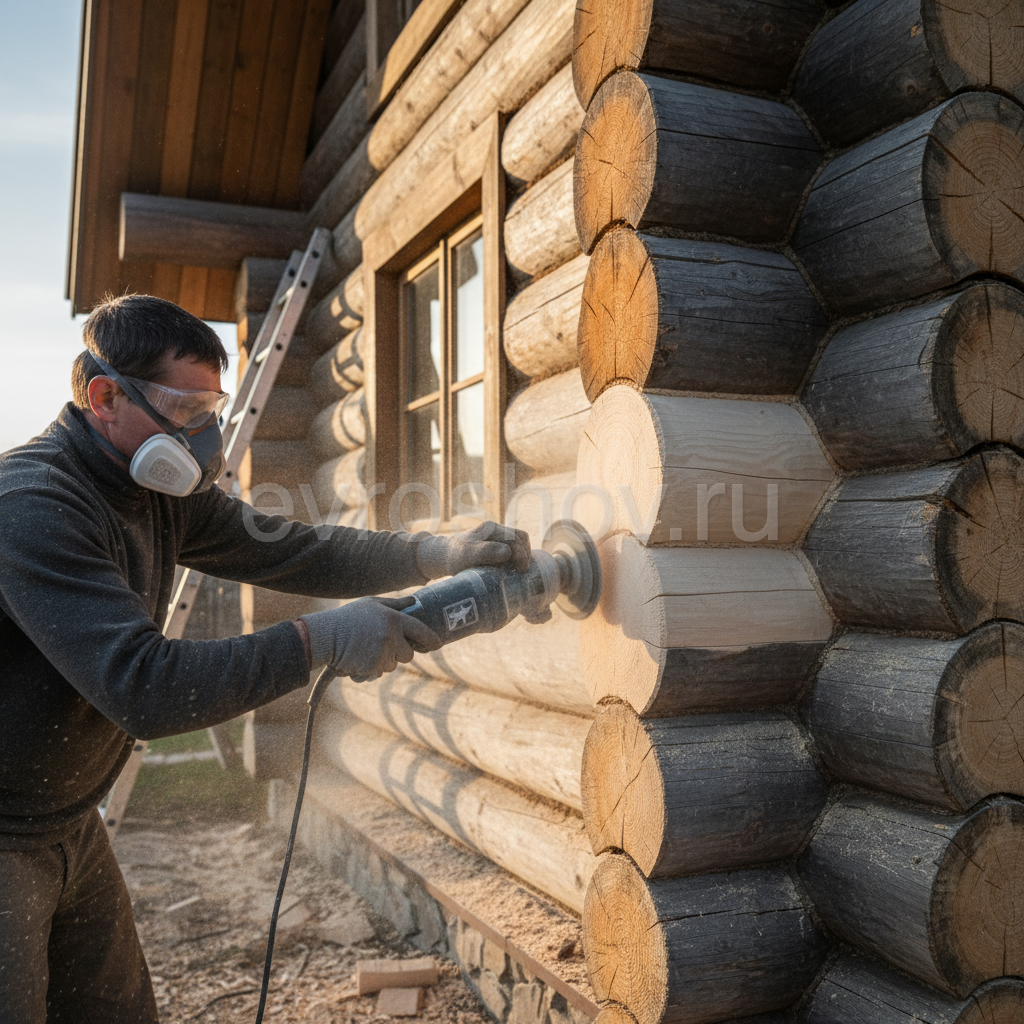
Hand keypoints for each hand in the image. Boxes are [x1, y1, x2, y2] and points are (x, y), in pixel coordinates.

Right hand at [300, 596, 440, 680]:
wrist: (324, 635)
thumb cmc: (348, 618)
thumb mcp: (372, 604)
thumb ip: (395, 605)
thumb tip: (415, 601)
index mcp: (393, 619)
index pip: (421, 631)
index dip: (431, 639)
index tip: (437, 645)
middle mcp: (391, 637)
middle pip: (408, 655)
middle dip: (399, 653)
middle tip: (382, 645)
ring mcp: (382, 654)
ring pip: (392, 665)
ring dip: (382, 661)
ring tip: (364, 649)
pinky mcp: (372, 668)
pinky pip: (378, 673)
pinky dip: (370, 669)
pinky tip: (358, 658)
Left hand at [417, 520, 531, 578]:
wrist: (444, 556)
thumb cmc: (455, 558)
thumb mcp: (468, 556)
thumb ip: (486, 552)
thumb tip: (508, 552)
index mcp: (491, 528)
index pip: (515, 539)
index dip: (522, 555)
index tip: (521, 570)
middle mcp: (495, 528)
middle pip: (520, 537)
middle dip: (525, 554)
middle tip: (523, 571)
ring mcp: (497, 535)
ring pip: (520, 540)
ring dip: (523, 554)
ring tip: (521, 569)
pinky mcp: (497, 542)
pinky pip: (515, 545)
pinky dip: (519, 555)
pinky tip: (515, 567)